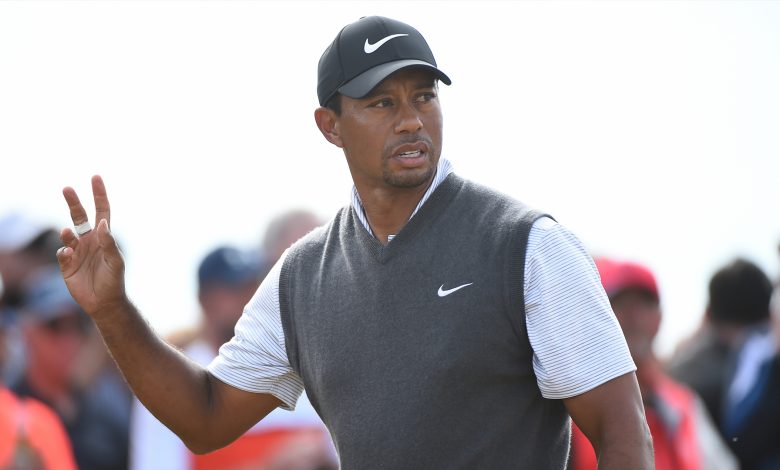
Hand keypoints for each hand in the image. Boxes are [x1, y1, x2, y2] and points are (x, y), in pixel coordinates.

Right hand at [57, 175, 126, 317]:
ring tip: (68, 233)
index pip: (102, 211)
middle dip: (74, 202)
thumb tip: (103, 223)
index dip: (99, 195)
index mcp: (103, 237)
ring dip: (66, 232)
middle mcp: (89, 241)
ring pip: (67, 234)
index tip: (95, 178)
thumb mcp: (115, 261)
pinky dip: (64, 252)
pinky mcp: (66, 264)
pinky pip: (62, 253)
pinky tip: (69, 256)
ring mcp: (77, 252)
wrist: (104, 303)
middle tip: (67, 188)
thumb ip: (109, 243)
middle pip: (79, 216)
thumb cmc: (114, 281)